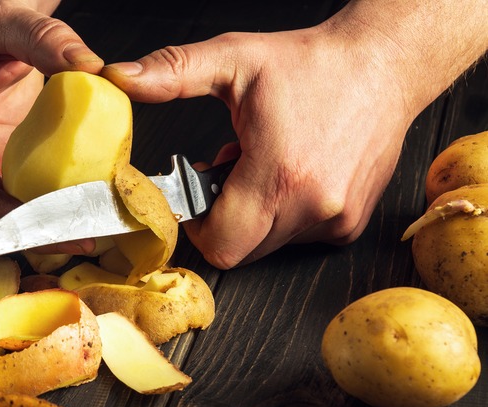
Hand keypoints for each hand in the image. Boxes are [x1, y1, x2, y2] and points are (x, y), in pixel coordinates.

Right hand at [0, 0, 102, 231]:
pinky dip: (42, 210)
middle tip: (80, 238)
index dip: (2, 215)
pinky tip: (77, 217)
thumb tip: (87, 64)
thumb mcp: (9, 21)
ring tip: (84, 235)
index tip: (49, 226)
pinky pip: (10, 197)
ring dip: (39, 228)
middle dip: (29, 231)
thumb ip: (45, 38)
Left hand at [102, 25, 414, 268]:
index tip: (196, 199)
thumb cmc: (314, 62)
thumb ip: (173, 72)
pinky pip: (299, 237)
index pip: (221, 245)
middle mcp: (313, 206)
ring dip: (254, 215)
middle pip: (242, 250)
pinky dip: (284, 214)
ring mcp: (336, 219)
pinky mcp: (350, 222)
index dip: (198, 228)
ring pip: (269, 245)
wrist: (384, 64)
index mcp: (279, 174)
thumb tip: (120, 76)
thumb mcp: (234, 58)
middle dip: (223, 218)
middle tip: (230, 171)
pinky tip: (290, 174)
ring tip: (263, 165)